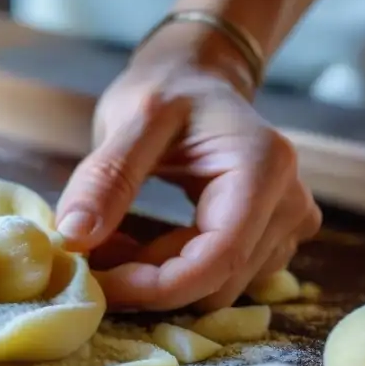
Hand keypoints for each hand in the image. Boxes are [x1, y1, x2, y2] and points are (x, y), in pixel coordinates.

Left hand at [55, 29, 321, 311]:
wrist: (196, 78)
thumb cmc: (167, 90)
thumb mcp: (129, 121)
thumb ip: (105, 178)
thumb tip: (74, 237)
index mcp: (263, 168)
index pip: (219, 258)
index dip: (159, 287)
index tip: (101, 287)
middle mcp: (290, 203)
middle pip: (219, 280)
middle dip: (152, 282)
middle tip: (93, 257)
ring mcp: (288, 225)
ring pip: (218, 287)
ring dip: (159, 277)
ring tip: (113, 240)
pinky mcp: (273, 240)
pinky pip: (220, 278)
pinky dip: (172, 271)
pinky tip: (138, 244)